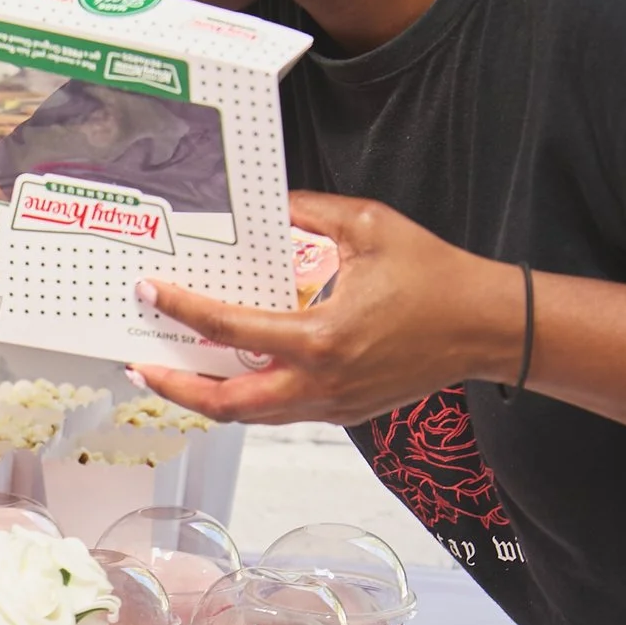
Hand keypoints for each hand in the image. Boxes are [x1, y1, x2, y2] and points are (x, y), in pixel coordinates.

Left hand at [133, 194, 522, 424]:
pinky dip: (249, 397)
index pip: (230, 329)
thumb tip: (268, 208)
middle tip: (140, 366)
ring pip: (251, 416)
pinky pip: (282, 411)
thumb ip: (309, 213)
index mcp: (321, 337)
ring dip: (207, 398)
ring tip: (174, 375)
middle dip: (175, 388)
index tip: (151, 294)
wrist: (485, 327)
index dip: (181, 310)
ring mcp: (333, 405)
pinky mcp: (344, 413)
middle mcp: (321, 383)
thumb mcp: (368, 225)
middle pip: (226, 403)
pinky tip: (231, 374)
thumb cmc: (436, 278)